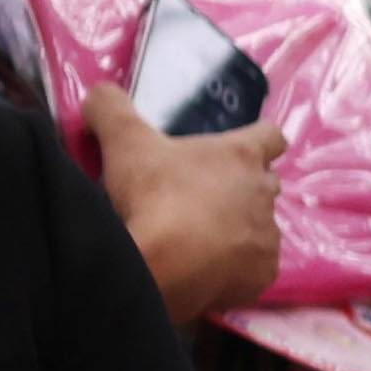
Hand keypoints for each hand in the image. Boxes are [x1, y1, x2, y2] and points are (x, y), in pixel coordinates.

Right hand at [89, 96, 287, 323]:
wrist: (158, 267)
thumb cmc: (150, 195)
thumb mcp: (122, 140)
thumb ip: (111, 107)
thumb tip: (99, 93)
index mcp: (240, 155)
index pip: (271, 136)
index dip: (260, 140)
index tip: (242, 150)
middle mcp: (264, 193)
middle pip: (266, 183)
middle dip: (242, 188)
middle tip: (203, 197)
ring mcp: (267, 237)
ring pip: (261, 228)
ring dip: (239, 231)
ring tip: (200, 240)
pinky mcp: (263, 276)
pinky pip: (256, 268)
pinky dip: (237, 269)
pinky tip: (208, 271)